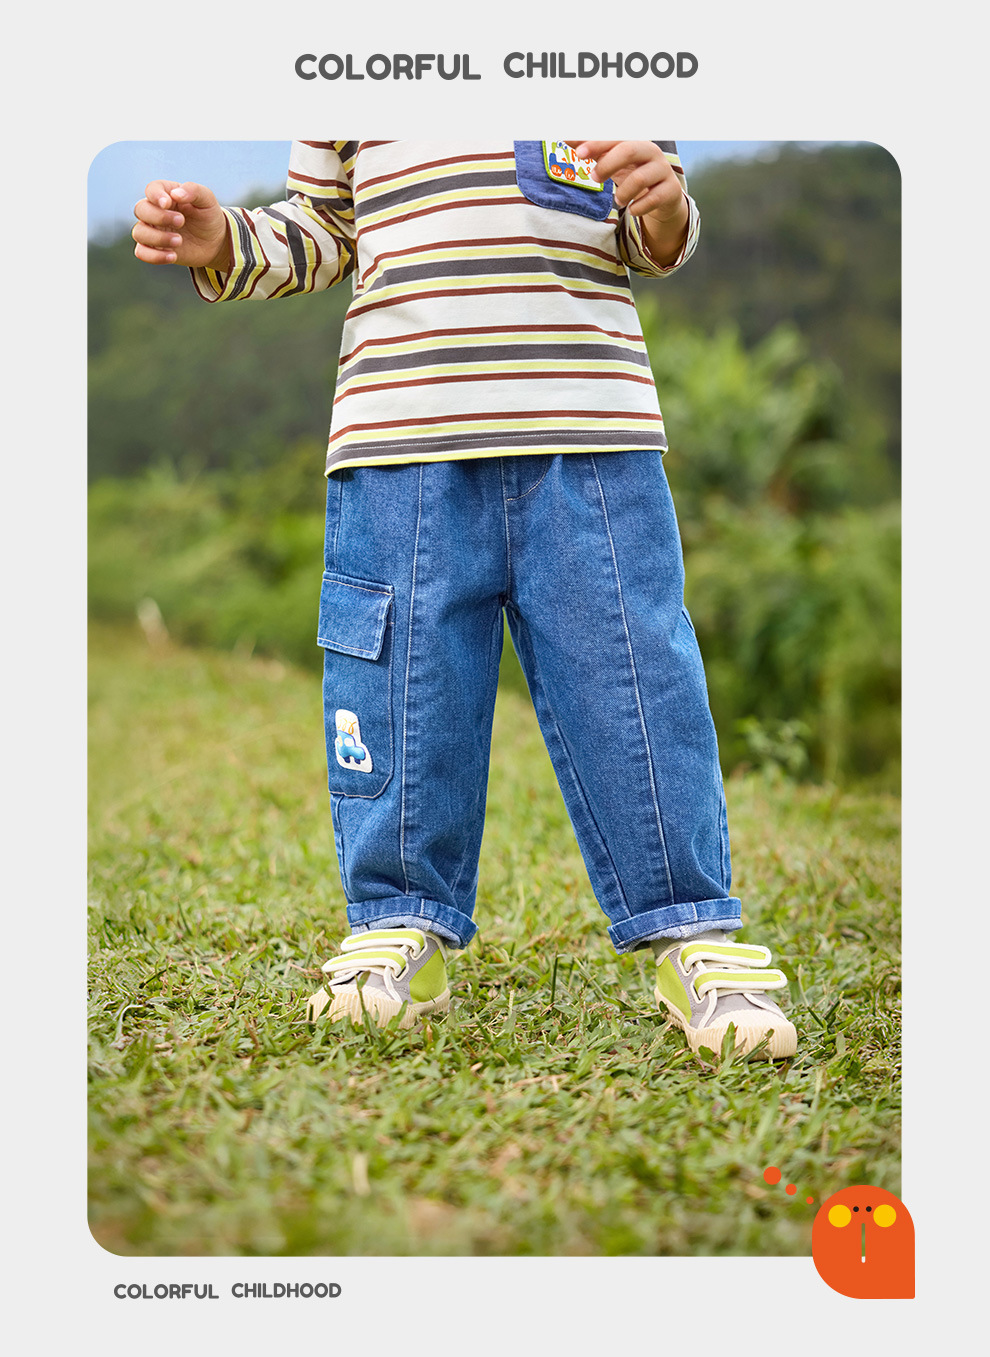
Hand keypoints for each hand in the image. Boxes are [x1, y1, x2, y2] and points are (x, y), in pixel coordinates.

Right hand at [132, 180, 230, 269]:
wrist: (215, 242)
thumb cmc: (208, 217)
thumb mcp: (207, 200)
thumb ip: (194, 191)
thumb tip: (175, 194)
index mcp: (165, 194)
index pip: (151, 189)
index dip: (156, 196)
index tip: (168, 203)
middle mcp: (154, 211)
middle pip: (140, 209)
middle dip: (159, 217)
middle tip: (181, 222)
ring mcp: (152, 230)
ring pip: (139, 232)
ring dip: (157, 238)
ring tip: (179, 241)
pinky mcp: (154, 249)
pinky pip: (141, 253)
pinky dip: (154, 256)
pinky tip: (173, 255)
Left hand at [566, 141, 688, 265]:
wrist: (662, 195)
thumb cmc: (632, 173)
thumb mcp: (611, 161)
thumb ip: (592, 151)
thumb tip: (564, 138)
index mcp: (634, 142)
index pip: (614, 138)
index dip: (596, 144)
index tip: (578, 153)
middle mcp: (650, 152)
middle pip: (629, 150)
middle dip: (608, 164)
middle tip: (594, 178)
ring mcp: (663, 171)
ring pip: (641, 178)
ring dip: (624, 192)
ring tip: (618, 200)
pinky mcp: (671, 190)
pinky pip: (654, 198)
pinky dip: (639, 207)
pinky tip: (632, 210)